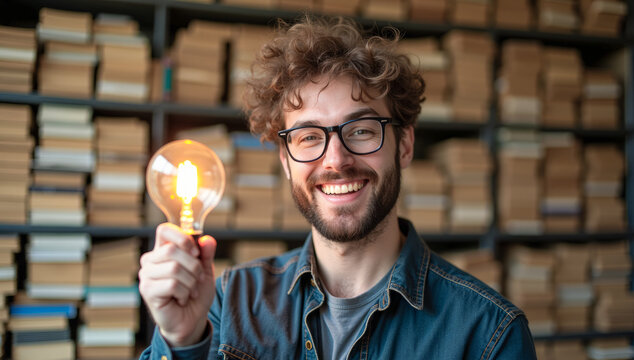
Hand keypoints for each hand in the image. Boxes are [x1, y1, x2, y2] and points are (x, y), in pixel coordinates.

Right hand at [139, 223, 216, 346]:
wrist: (191, 319)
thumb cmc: (195, 293)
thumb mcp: (205, 270)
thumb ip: (206, 254)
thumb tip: (207, 239)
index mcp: (163, 250)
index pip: (164, 230)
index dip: (182, 237)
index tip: (196, 252)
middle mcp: (151, 260)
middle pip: (172, 249)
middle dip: (194, 265)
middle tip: (198, 278)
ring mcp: (146, 275)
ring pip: (174, 267)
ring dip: (190, 281)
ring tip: (191, 290)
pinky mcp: (147, 290)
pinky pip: (172, 284)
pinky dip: (185, 292)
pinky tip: (183, 298)